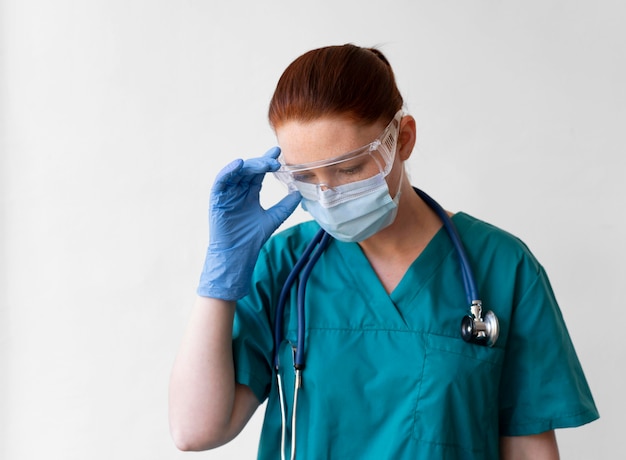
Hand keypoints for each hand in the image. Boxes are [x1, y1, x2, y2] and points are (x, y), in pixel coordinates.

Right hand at [197, 147, 300, 299]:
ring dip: (250, 165)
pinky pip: (221, 181)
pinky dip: (228, 171)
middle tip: (275, 159)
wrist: (238, 255)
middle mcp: (237, 191)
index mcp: (249, 193)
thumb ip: (285, 206)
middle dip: (262, 162)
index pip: (259, 173)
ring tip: (265, 163)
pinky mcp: (217, 199)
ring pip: (237, 172)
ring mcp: (227, 194)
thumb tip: (299, 194)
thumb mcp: (274, 218)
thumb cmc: (252, 239)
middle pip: (249, 170)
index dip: (267, 161)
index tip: (278, 151)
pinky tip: (239, 164)